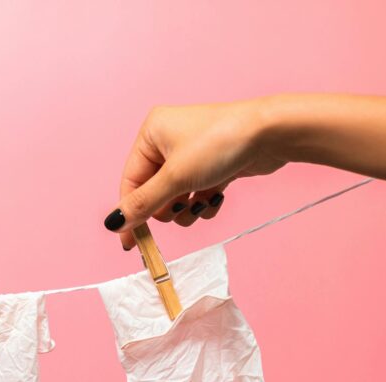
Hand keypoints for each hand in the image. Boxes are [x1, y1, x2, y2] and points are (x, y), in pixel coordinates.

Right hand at [104, 98, 285, 248]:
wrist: (272, 134)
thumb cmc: (220, 144)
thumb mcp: (175, 178)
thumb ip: (143, 204)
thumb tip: (113, 223)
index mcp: (151, 134)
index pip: (130, 181)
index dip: (130, 214)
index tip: (132, 244)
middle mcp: (167, 141)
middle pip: (152, 192)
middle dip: (167, 208)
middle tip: (180, 209)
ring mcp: (191, 153)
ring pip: (175, 197)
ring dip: (186, 210)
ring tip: (201, 205)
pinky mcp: (211, 165)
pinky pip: (195, 194)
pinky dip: (203, 203)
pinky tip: (217, 199)